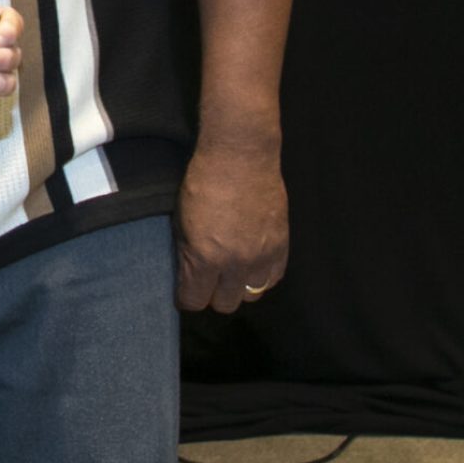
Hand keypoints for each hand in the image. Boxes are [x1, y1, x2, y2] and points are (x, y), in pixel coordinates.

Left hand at [174, 136, 287, 311]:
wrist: (241, 158)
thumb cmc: (201, 183)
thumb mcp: (181, 220)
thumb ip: (186, 253)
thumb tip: (189, 275)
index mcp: (206, 257)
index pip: (196, 300)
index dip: (187, 299)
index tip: (185, 292)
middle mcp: (237, 264)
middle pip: (226, 304)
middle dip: (212, 295)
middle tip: (207, 280)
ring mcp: (263, 257)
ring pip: (252, 296)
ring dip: (238, 287)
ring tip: (231, 272)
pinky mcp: (282, 247)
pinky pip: (273, 279)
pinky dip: (260, 277)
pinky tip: (251, 264)